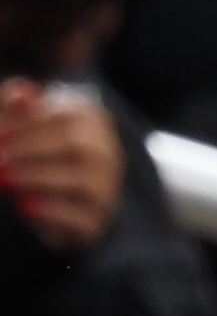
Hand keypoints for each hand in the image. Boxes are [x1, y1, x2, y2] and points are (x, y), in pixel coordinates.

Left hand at [0, 81, 121, 252]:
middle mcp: (108, 153)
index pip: (67, 117)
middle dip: (32, 149)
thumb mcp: (25, 125)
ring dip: (38, 177)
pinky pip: (83, 217)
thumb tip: (20, 94)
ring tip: (5, 179)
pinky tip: (24, 206)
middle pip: (78, 144)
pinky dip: (53, 211)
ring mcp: (107, 189)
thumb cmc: (37, 151)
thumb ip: (18, 107)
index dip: (29, 125)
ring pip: (83, 180)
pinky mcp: (98, 221)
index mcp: (92, 121)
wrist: (57, 200)